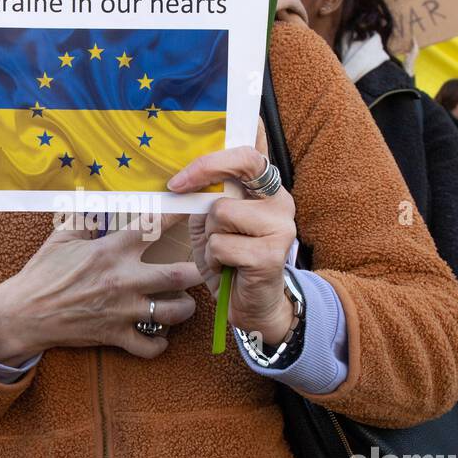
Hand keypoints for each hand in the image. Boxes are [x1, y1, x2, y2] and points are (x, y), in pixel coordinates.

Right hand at [0, 213, 202, 362]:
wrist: (24, 314)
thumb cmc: (42, 274)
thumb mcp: (61, 238)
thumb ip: (84, 219)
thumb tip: (94, 203)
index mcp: (110, 251)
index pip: (152, 227)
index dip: (177, 215)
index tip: (193, 210)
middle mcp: (122, 280)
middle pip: (178, 275)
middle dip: (197, 271)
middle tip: (202, 268)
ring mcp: (121, 310)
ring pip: (172, 313)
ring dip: (184, 308)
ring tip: (183, 303)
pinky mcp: (115, 336)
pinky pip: (148, 347)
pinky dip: (158, 344)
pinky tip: (159, 336)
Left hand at [169, 119, 296, 344]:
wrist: (250, 306)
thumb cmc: (229, 260)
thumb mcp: (210, 224)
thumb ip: (203, 198)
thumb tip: (180, 178)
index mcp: (267, 189)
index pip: (252, 150)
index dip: (218, 150)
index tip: (186, 166)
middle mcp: (280, 201)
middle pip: (244, 163)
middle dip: (204, 171)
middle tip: (177, 186)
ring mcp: (281, 226)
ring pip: (222, 210)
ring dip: (208, 235)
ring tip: (219, 251)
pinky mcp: (271, 254)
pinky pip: (221, 244)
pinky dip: (213, 258)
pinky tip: (226, 268)